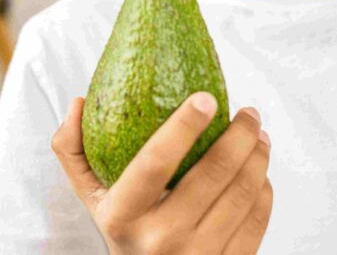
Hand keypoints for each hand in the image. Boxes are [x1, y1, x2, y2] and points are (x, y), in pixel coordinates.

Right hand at [51, 92, 273, 253]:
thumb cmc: (124, 230)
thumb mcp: (90, 197)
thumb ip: (73, 149)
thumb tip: (80, 103)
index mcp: (123, 217)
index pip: (154, 163)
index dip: (183, 126)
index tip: (206, 97)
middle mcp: (160, 241)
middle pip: (212, 174)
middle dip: (240, 134)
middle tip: (248, 113)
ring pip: (243, 194)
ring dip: (258, 156)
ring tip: (258, 135)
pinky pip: (257, 219)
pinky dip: (263, 188)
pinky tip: (259, 170)